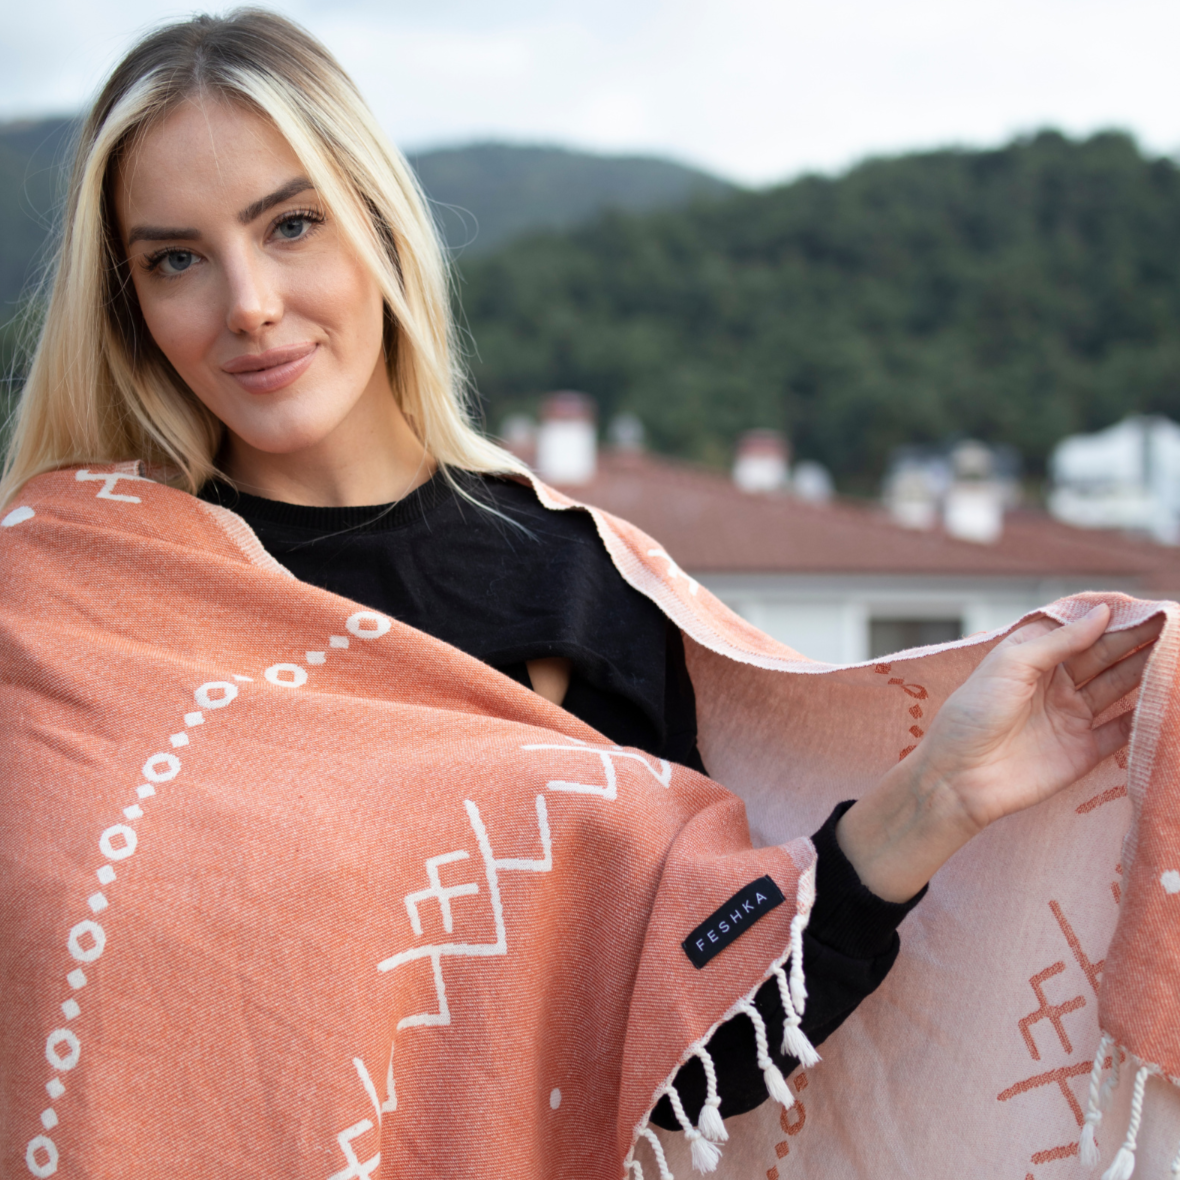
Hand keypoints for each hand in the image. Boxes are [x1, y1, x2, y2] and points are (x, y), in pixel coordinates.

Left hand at [836, 604, 1161, 901]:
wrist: (957, 778)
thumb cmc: (971, 715)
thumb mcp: (1009, 666)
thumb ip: (1058, 642)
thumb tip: (1102, 614)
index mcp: (1034, 658)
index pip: (1083, 633)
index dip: (1114, 621)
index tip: (1151, 608)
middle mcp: (1057, 684)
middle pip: (1107, 657)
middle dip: (1140, 641)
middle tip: (1175, 625)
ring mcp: (1073, 717)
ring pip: (1121, 688)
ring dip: (1149, 672)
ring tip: (1178, 654)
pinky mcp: (1085, 750)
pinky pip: (1124, 730)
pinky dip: (1147, 717)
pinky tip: (1169, 700)